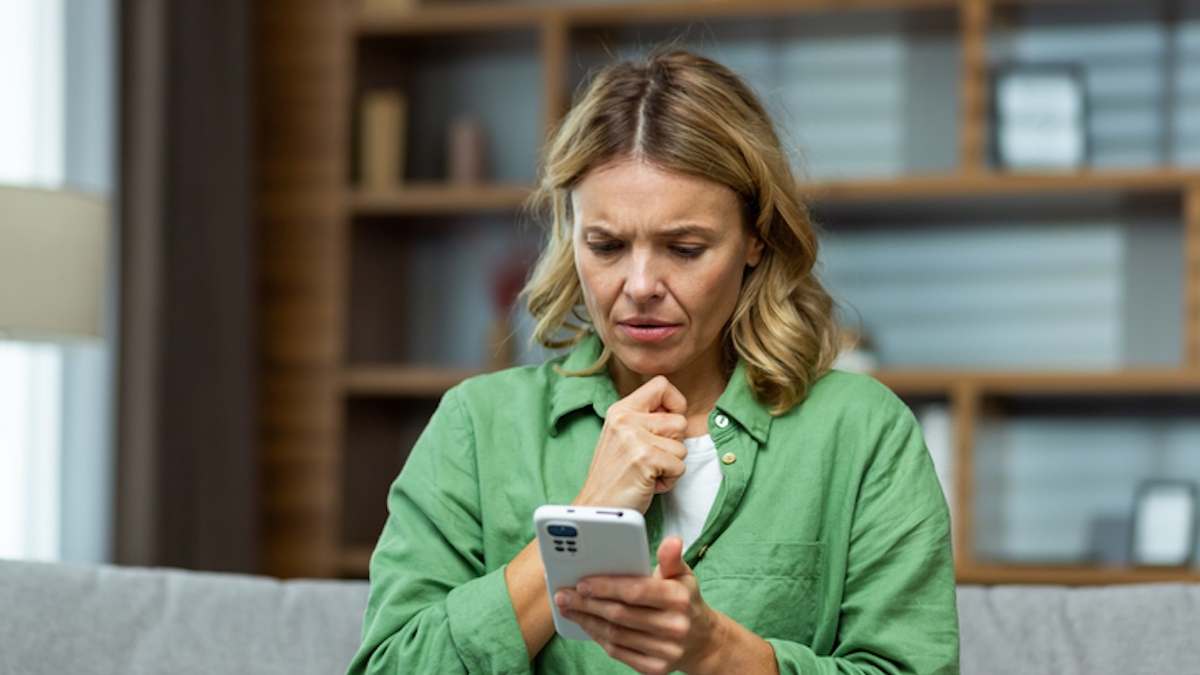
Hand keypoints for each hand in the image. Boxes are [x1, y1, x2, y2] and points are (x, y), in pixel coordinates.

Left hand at [554, 537, 724, 674]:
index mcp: (679, 598)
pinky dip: (598, 637)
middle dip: (587, 604)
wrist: (703, 641)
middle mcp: (674, 626)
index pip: (635, 591)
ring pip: (616, 634)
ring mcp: (665, 650)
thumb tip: (671, 541)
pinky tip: (586, 625)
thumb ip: (671, 558)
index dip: (605, 587)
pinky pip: (618, 652)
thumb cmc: (684, 601)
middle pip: (620, 614)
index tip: (581, 582)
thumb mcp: (683, 576)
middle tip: (564, 595)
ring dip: (587, 621)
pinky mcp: (655, 668)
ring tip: (568, 608)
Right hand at [573, 376, 687, 512]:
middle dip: (672, 445)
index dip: (675, 403)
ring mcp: (635, 438)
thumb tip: (677, 409)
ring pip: (682, 447)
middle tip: (649, 459)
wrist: (596, 508)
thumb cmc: (614, 476)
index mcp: (620, 410)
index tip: (667, 423)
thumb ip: (646, 419)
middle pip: (679, 420)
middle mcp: (626, 419)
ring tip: (646, 472)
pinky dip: (669, 481)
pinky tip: (647, 483)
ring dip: (670, 465)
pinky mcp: (646, 459)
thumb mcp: (622, 436)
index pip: (661, 384)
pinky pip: (679, 467)